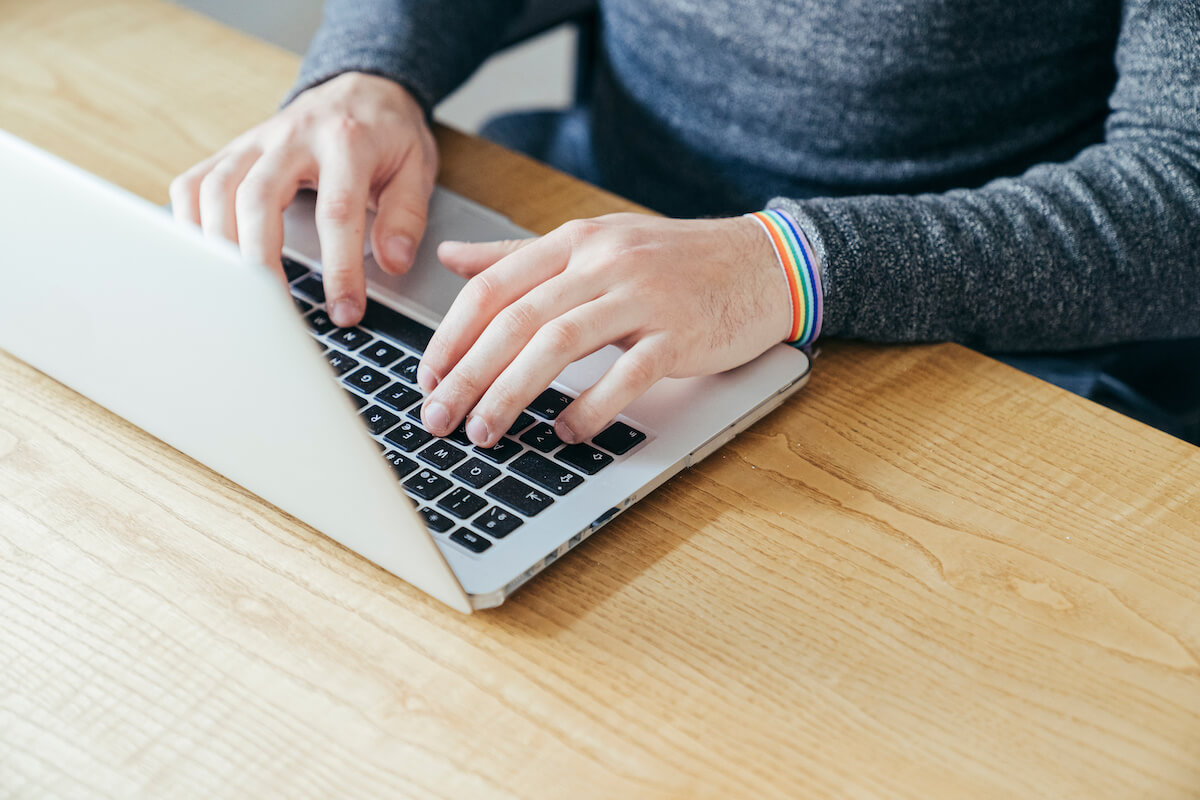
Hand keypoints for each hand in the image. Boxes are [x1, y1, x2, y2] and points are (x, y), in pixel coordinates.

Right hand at [169, 72, 437, 326]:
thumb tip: (393, 263)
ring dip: (220, 246)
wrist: (361, 88)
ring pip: (216, 189)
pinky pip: (193, 182)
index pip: (337, 211)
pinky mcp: (232, 151)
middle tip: (273, 309)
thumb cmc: (388, 134)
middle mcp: (293, 137)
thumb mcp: (417, 168)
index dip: (339, 268)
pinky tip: (204, 259)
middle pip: (257, 197)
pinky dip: (190, 222)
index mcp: (346, 141)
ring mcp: (255, 142)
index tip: (345, 310)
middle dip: (261, 259)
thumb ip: (406, 216)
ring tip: (237, 294)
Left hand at [418, 214, 790, 446]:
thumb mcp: (594, 244)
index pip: (493, 287)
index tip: (426, 378)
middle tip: (438, 417)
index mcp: (575, 242)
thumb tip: (453, 257)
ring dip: (512, 394)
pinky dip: (591, 408)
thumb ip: (520, 255)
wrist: (763, 263)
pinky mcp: (680, 334)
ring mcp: (643, 297)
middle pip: (516, 319)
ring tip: (484, 431)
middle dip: (467, 374)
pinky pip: (626, 375)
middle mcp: (603, 263)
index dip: (450, 336)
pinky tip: (566, 433)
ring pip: (559, 343)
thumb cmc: (673, 261)